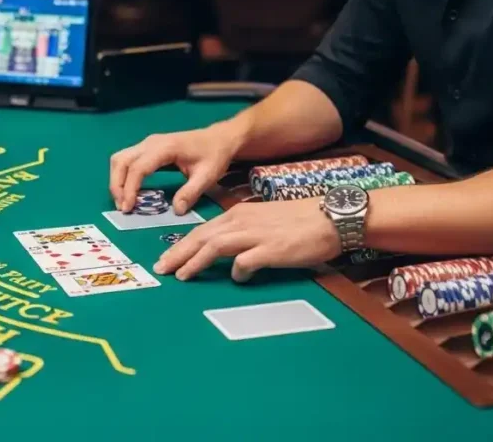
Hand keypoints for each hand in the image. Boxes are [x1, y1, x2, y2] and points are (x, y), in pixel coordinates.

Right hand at [109, 122, 240, 213]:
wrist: (219, 138)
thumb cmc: (214, 155)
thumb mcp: (207, 176)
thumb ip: (190, 193)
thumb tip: (176, 211)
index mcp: (165, 148)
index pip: (138, 167)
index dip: (130, 188)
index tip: (128, 208)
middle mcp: (151, 142)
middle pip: (122, 161)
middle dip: (117, 185)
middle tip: (123, 207)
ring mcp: (148, 143)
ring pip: (120, 159)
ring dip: (117, 180)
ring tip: (124, 202)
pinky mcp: (148, 147)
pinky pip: (127, 159)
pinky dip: (123, 175)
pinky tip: (130, 192)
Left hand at [153, 199, 341, 282]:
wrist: (330, 216)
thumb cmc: (301, 220)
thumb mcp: (264, 221)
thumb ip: (245, 234)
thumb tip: (231, 256)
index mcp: (239, 214)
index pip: (203, 230)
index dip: (182, 245)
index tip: (167, 258)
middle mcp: (242, 221)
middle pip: (202, 237)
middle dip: (179, 253)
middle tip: (161, 269)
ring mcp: (256, 234)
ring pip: (216, 246)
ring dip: (196, 261)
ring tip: (181, 276)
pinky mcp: (271, 248)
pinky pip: (246, 261)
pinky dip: (237, 271)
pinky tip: (237, 279)